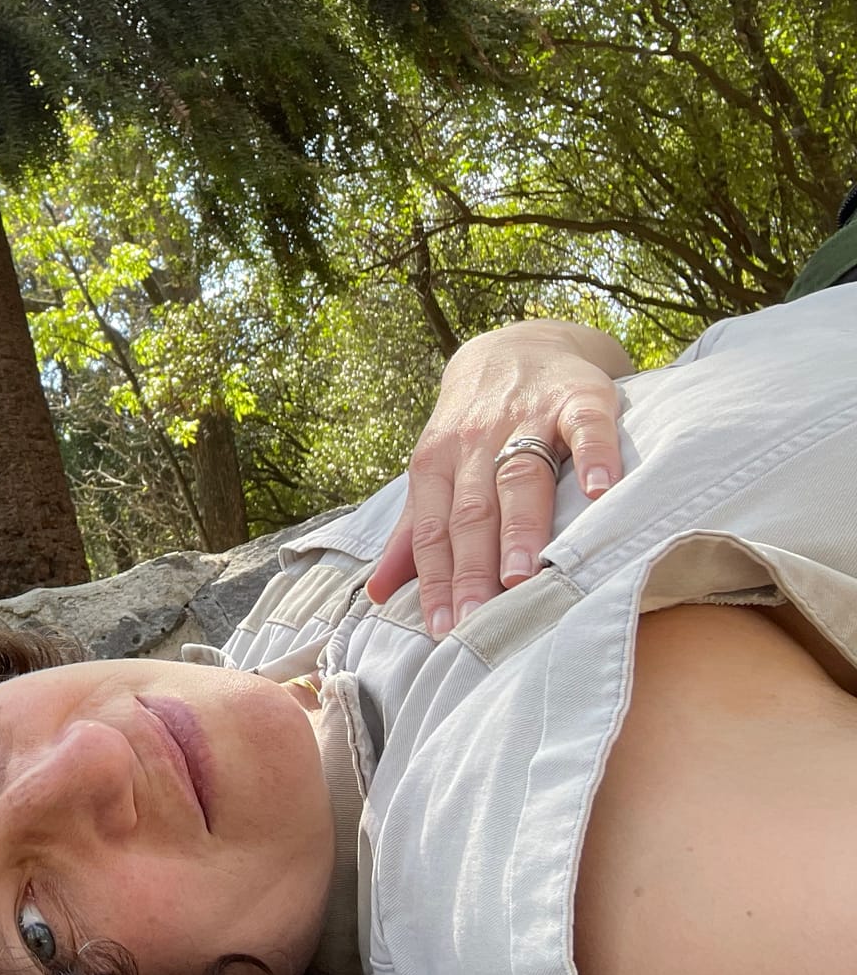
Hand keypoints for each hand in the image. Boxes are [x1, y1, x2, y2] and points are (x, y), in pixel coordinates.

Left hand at [366, 319, 632, 634]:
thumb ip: (411, 532)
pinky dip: (593, 455)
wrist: (515, 346)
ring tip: (521, 577)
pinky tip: (599, 490)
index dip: (436, 578)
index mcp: (437, 462)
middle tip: (476, 621)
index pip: (432, 527)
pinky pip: (585, 427)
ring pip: (519, 476)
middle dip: (472, 567)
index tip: (442, 628)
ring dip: (520, 528)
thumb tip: (376, 592)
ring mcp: (527, 417)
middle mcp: (476, 440)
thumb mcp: (434, 470)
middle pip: (472, 510)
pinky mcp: (578, 397)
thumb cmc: (473, 426)